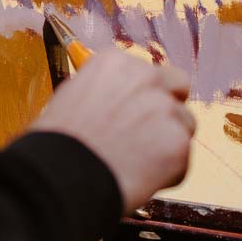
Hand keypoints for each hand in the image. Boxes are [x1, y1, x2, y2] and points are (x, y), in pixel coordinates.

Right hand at [28, 49, 194, 212]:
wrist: (60, 176)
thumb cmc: (57, 143)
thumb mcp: (72, 97)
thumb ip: (105, 92)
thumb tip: (119, 102)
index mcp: (114, 63)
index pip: (146, 71)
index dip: (141, 94)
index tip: (131, 110)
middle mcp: (145, 78)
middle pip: (178, 86)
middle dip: (168, 106)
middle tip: (149, 131)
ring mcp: (165, 110)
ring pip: (184, 125)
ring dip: (167, 142)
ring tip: (135, 162)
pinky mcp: (178, 144)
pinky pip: (183, 160)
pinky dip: (167, 172)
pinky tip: (138, 177)